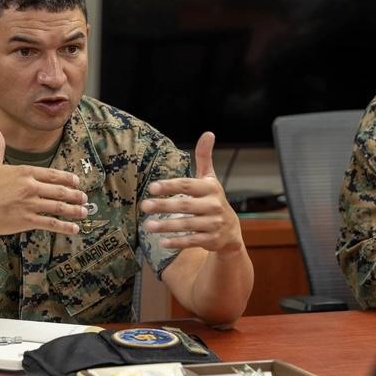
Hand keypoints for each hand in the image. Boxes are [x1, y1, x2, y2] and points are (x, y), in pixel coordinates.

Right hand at [0, 128, 86, 235]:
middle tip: (84, 198)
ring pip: (59, 207)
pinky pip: (51, 223)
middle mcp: (31, 187)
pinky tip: (74, 228)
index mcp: (24, 172)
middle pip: (60, 190)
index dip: (68, 178)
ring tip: (84, 212)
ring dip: (75, 210)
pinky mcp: (27, 221)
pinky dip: (65, 227)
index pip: (53, 174)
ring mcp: (30, 204)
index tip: (77, 181)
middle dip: (76, 195)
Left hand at [140, 132, 243, 252]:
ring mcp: (213, 224)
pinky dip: (177, 242)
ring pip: (187, 225)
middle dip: (164, 206)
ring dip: (166, 226)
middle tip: (144, 206)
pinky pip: (191, 241)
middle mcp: (213, 206)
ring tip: (147, 225)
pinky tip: (161, 242)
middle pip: (185, 205)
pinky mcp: (210, 240)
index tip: (152, 187)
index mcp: (210, 188)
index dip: (170, 186)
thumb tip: (208, 133)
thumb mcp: (210, 180)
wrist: (231, 231)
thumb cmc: (213, 200)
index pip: (188, 185)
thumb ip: (204, 158)